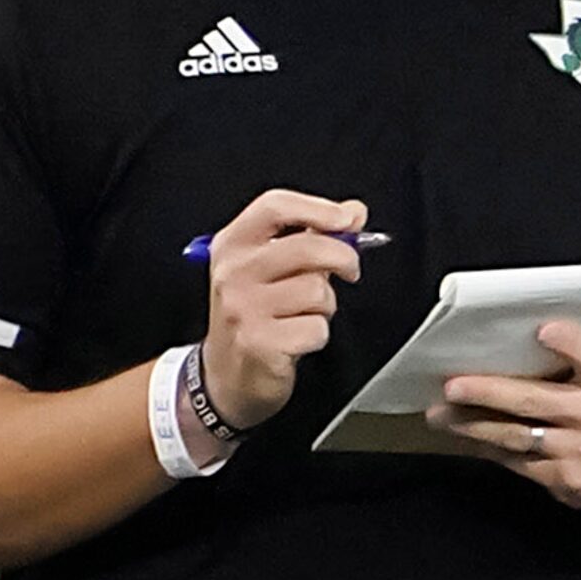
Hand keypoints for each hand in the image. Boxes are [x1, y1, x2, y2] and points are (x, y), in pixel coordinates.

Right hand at [200, 190, 365, 428]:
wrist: (225, 373)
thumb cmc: (255, 313)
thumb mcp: (275, 266)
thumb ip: (315, 235)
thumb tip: (354, 211)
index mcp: (234, 244)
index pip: (275, 206)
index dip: (318, 207)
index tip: (347, 218)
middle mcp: (233, 273)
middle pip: (308, 247)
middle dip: (344, 258)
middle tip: (350, 270)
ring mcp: (242, 308)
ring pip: (317, 291)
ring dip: (325, 305)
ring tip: (305, 313)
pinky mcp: (258, 343)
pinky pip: (316, 328)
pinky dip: (317, 335)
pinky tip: (296, 338)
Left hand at [428, 321, 580, 510]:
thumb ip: (578, 362)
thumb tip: (524, 344)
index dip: (568, 343)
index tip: (542, 331)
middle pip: (537, 401)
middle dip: (489, 393)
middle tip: (453, 386)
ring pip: (518, 438)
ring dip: (474, 426)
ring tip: (442, 416)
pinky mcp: (567, 482)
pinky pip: (519, 464)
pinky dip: (489, 450)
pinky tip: (467, 440)